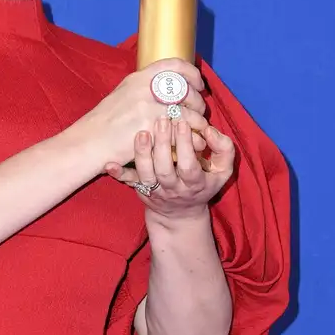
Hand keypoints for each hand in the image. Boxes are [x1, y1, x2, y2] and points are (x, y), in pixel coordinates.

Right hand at [75, 58, 208, 169]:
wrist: (89, 142)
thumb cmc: (104, 123)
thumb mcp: (122, 94)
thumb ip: (143, 88)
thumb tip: (168, 87)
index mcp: (139, 78)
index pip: (175, 65)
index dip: (192, 74)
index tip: (198, 85)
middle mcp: (145, 89)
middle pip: (186, 90)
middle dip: (199, 102)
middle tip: (199, 111)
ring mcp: (149, 109)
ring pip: (189, 113)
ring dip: (199, 122)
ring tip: (199, 130)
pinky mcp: (152, 129)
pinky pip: (183, 132)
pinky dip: (194, 139)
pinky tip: (195, 143)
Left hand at [104, 117, 235, 217]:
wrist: (181, 214)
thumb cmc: (204, 184)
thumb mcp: (222, 171)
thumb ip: (224, 149)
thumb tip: (209, 131)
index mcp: (195, 184)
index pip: (189, 166)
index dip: (185, 146)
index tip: (182, 123)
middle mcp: (173, 189)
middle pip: (164, 170)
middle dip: (162, 144)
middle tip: (161, 120)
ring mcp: (155, 191)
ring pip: (146, 175)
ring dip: (142, 154)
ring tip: (142, 132)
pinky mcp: (141, 190)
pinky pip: (128, 183)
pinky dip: (119, 174)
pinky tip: (110, 163)